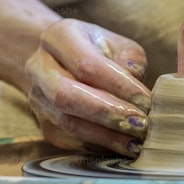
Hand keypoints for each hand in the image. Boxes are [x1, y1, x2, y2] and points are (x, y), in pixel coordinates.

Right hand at [26, 19, 150, 155]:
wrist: (62, 61)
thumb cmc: (97, 51)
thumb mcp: (116, 44)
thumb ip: (129, 57)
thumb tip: (134, 75)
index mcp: (57, 37)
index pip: (86, 64)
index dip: (117, 85)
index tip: (145, 100)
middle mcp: (39, 67)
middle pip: (67, 96)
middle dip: (106, 112)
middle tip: (139, 123)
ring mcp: (37, 98)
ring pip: (67, 122)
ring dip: (105, 135)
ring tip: (136, 140)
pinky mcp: (44, 124)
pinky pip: (69, 140)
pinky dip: (98, 145)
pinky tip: (122, 146)